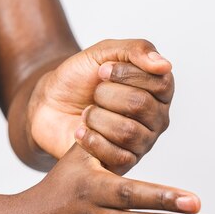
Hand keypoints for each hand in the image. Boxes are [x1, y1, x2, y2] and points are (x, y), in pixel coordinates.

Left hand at [28, 39, 173, 174]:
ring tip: (86, 114)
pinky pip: (118, 156)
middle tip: (93, 94)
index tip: (101, 70)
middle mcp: (157, 118)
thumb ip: (136, 50)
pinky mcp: (124, 163)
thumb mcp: (104, 52)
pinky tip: (81, 132)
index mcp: (159, 90)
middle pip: (140, 105)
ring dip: (97, 118)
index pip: (160, 82)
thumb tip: (164, 65)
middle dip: (106, 95)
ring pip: (127, 132)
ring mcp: (142, 142)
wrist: (49, 104)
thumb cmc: (80, 77)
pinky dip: (92, 141)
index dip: (126, 74)